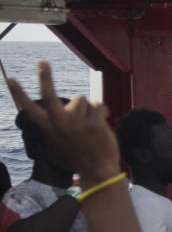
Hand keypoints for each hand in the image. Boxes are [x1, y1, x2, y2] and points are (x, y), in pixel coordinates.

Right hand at [7, 60, 119, 184]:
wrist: (99, 171)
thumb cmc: (80, 153)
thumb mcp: (60, 140)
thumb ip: (60, 122)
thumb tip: (72, 102)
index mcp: (49, 129)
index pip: (30, 109)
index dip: (19, 94)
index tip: (10, 78)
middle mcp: (60, 125)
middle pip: (50, 95)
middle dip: (45, 76)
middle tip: (42, 61)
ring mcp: (77, 124)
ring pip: (82, 99)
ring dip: (88, 108)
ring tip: (91, 125)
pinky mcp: (94, 124)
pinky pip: (98, 105)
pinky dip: (102, 112)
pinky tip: (102, 125)